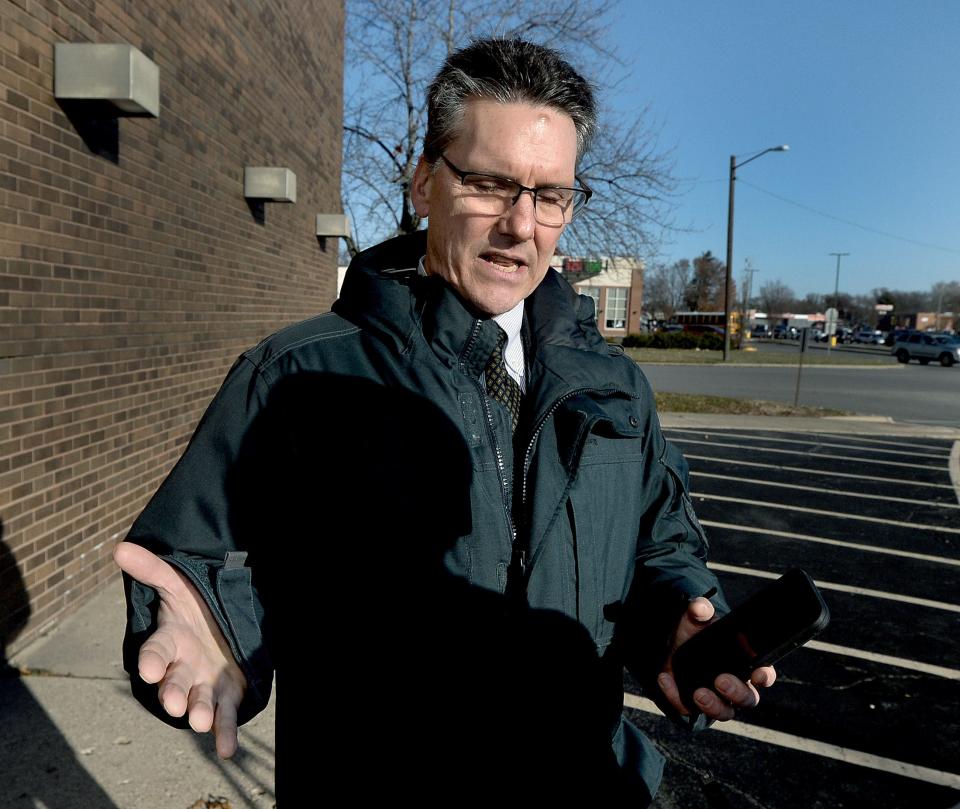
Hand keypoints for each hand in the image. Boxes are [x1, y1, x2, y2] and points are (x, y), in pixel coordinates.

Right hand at [114, 542, 247, 757]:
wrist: (222, 625)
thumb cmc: (194, 607)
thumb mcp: (177, 584)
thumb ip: (152, 570)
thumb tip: (119, 548)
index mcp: (169, 642)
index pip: (155, 652)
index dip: (151, 661)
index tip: (148, 670)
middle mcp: (182, 668)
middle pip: (173, 683)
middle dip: (172, 693)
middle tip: (172, 702)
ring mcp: (203, 684)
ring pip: (198, 702)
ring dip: (199, 713)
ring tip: (200, 721)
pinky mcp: (225, 696)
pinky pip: (225, 717)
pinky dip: (225, 734)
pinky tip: (227, 750)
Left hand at [657, 596, 775, 720]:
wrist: (672, 644)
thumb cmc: (695, 632)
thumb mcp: (695, 619)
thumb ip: (699, 611)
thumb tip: (700, 607)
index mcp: (745, 663)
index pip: (764, 674)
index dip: (764, 676)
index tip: (757, 674)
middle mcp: (736, 685)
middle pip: (748, 699)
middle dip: (736, 692)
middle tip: (720, 680)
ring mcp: (716, 698)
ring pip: (724, 712)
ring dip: (713, 706)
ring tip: (697, 693)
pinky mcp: (693, 705)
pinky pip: (688, 708)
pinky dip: (675, 695)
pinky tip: (664, 678)